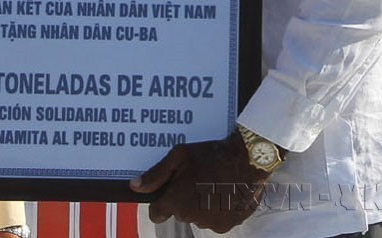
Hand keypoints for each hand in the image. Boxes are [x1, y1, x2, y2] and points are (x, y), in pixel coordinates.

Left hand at [130, 130, 272, 233]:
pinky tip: (221, 191)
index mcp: (176, 201)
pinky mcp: (227, 225)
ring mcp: (210, 223)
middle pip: (179, 213)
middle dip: (182, 199)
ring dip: (199, 205)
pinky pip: (214, 220)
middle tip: (193, 179)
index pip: (156, 214)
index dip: (159, 203)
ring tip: (210, 183)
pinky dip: (216, 210)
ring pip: (197, 217)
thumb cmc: (210, 155)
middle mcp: (191, 217)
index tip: (166, 193)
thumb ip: (155, 174)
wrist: (246, 161)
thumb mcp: (178, 157)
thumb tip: (135, 186)